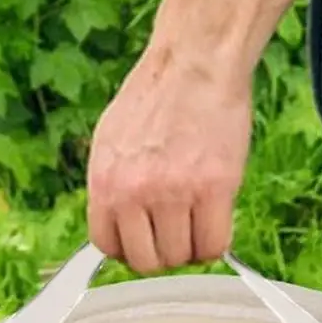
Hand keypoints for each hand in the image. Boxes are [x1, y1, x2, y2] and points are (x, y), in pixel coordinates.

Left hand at [86, 40, 252, 273]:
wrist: (196, 62)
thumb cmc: (158, 95)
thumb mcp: (113, 139)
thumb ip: (113, 183)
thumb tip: (120, 221)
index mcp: (105, 180)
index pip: (108, 246)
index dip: (130, 248)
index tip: (146, 238)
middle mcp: (134, 191)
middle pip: (146, 260)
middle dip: (163, 253)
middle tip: (177, 232)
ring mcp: (174, 192)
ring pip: (181, 257)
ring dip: (192, 247)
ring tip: (198, 220)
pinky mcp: (213, 189)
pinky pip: (214, 245)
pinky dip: (216, 243)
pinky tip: (216, 221)